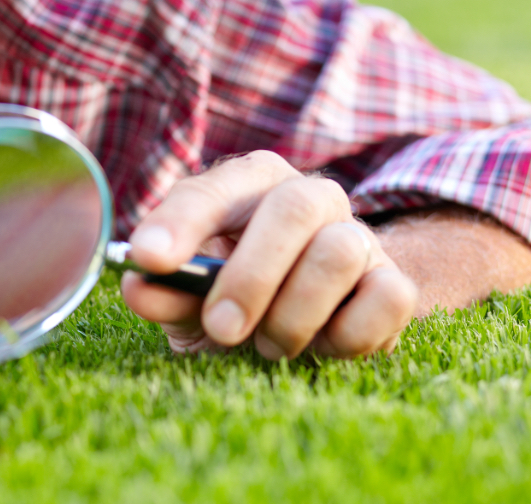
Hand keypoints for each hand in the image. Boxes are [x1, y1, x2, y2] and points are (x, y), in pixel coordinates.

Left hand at [121, 151, 417, 359]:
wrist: (305, 328)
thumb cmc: (234, 298)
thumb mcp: (190, 298)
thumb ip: (165, 291)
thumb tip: (136, 286)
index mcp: (249, 184)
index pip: (212, 190)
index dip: (179, 223)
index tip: (149, 259)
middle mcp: (309, 196)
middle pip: (292, 209)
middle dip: (251, 276)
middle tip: (221, 327)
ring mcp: (358, 235)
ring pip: (339, 253)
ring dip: (295, 313)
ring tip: (269, 344)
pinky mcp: (394, 282)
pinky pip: (388, 299)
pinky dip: (347, 334)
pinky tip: (321, 345)